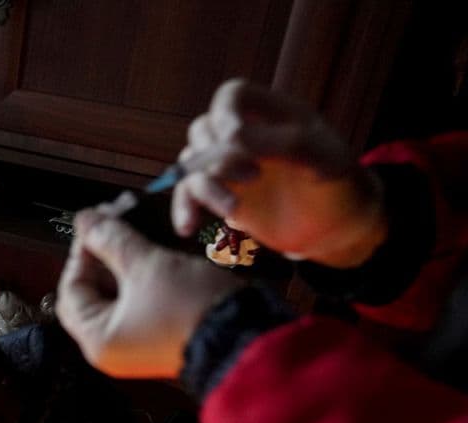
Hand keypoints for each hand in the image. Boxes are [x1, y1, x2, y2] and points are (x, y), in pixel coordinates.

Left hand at [57, 208, 243, 378]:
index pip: (71, 289)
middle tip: (115, 226)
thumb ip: (113, 240)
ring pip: (118, 295)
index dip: (81, 253)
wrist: (246, 336)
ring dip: (124, 264)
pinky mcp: (159, 338)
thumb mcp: (147, 265)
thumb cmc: (195, 309)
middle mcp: (112, 348)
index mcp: (97, 340)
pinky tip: (152, 255)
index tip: (95, 226)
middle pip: (93, 292)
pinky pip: (139, 304)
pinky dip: (142, 279)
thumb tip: (88, 221)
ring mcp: (136, 345)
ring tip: (136, 235)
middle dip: (104, 256)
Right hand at [173, 79, 384, 267]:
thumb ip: (281, 143)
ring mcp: (229, 167)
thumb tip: (231, 139)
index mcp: (271, 114)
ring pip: (191, 164)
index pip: (232, 96)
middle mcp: (245, 136)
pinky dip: (184, 209)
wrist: (336, 228)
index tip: (232, 139)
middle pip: (203, 129)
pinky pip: (188, 195)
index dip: (224, 113)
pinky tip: (187, 228)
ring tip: (233, 209)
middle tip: (252, 178)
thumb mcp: (323, 158)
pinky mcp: (220, 196)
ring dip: (204, 187)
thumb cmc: (338, 184)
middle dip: (216, 155)